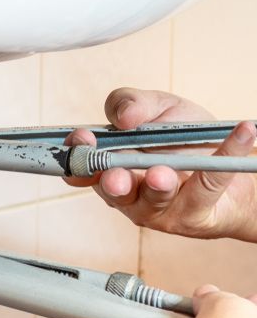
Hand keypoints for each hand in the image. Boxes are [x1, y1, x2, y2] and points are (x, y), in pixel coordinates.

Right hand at [65, 88, 256, 241]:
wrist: (232, 162)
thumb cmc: (186, 140)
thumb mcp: (158, 108)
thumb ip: (132, 103)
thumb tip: (124, 117)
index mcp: (110, 167)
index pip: (81, 169)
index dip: (77, 157)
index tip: (83, 140)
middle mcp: (127, 193)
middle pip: (113, 192)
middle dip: (113, 183)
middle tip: (117, 175)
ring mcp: (158, 209)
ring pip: (153, 199)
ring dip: (158, 185)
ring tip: (164, 171)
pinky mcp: (193, 215)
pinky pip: (209, 185)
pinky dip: (229, 153)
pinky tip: (244, 132)